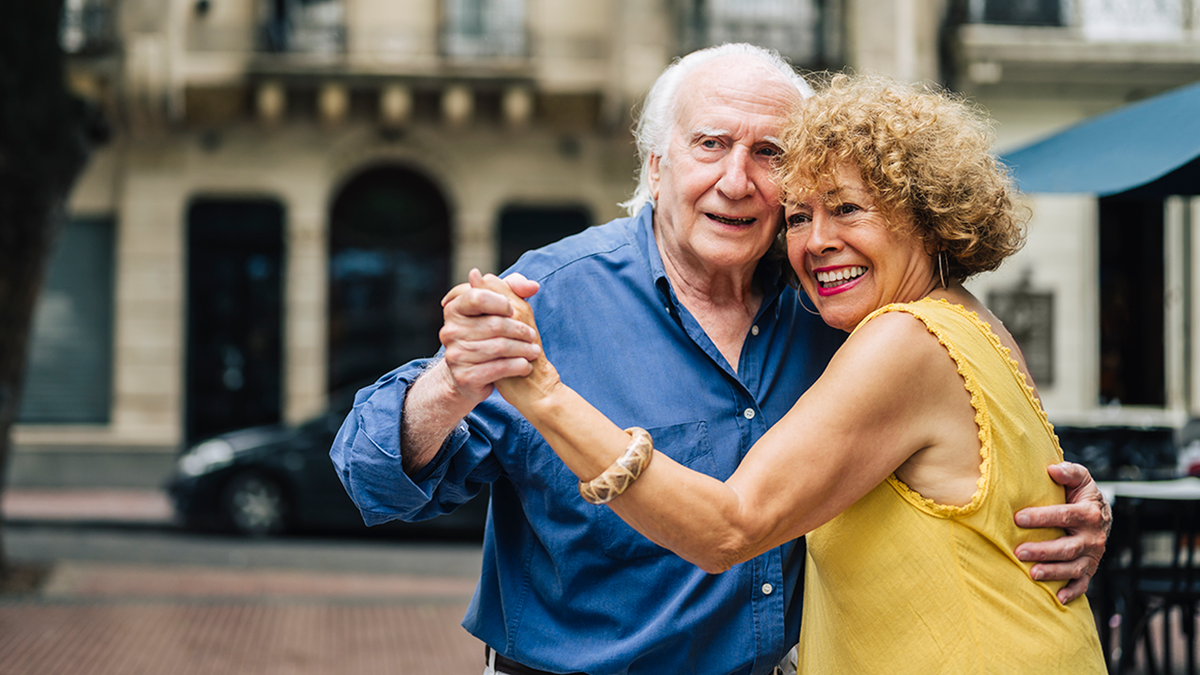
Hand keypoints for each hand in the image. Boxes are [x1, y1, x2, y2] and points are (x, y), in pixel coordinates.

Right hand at [436, 268, 541, 406]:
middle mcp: (450, 331)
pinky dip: (517, 366)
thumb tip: (532, 286)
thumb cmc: (488, 334)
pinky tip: (525, 366)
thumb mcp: (499, 307)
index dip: (500, 302)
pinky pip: (498, 368)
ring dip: (522, 349)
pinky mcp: (464, 377)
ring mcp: (455, 355)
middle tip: (532, 336)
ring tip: (534, 351)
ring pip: (499, 347)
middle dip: (519, 330)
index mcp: (454, 309)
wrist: (470, 375)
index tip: (513, 310)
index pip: (477, 297)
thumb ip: (514, 289)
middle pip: (494, 325)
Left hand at [1013, 462, 1110, 603]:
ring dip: (1052, 572)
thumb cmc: (1081, 495)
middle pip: (1067, 547)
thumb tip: (1052, 469)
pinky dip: (1072, 592)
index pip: (1064, 515)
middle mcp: (1093, 537)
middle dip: (1042, 551)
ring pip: (1073, 567)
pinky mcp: (1090, 569)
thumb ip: (1069, 472)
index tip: (1018, 518)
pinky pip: (1083, 583)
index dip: (1042, 517)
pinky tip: (1056, 598)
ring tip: (1031, 573)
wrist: (1100, 514)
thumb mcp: (1080, 479)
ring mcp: (1092, 556)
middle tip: (1018, 551)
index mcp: (1089, 514)